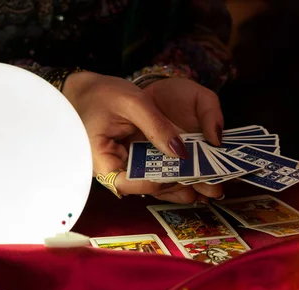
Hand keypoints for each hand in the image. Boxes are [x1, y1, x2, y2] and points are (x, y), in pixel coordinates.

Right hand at [63, 72, 220, 202]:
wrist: (88, 90)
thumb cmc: (102, 93)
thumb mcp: (132, 102)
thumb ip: (157, 126)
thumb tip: (182, 153)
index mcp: (99, 158)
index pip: (126, 183)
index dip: (155, 183)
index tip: (181, 176)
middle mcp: (110, 169)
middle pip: (144, 187)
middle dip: (176, 188)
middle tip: (209, 189)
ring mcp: (121, 167)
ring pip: (151, 184)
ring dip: (179, 185)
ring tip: (210, 188)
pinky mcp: (132, 163)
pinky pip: (153, 173)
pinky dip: (173, 174)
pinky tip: (197, 176)